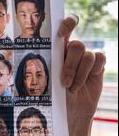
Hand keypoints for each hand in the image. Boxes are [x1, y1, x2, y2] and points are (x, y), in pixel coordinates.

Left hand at [58, 16, 105, 133]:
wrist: (69, 112)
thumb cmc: (53, 95)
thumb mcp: (47, 80)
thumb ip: (49, 65)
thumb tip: (36, 58)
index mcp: (57, 49)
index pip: (65, 27)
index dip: (67, 24)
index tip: (61, 33)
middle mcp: (72, 51)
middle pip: (76, 45)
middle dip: (70, 65)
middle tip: (64, 82)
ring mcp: (86, 58)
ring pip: (88, 55)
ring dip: (79, 74)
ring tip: (72, 88)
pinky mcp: (98, 67)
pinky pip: (100, 59)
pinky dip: (92, 72)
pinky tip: (84, 83)